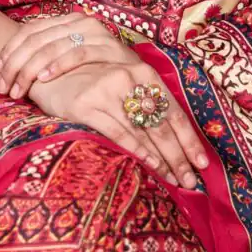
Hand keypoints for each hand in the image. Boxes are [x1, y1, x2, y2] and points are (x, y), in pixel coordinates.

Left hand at [0, 13, 138, 97]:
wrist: (137, 78)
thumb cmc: (95, 72)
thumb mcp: (66, 61)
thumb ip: (43, 57)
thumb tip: (7, 68)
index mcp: (66, 20)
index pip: (29, 30)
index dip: (10, 51)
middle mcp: (80, 21)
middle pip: (37, 39)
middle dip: (16, 65)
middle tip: (5, 88)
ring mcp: (96, 32)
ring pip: (53, 46)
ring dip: (31, 70)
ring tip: (19, 90)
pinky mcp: (110, 47)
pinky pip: (78, 54)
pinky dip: (59, 65)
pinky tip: (45, 79)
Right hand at [28, 60, 208, 189]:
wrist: (48, 71)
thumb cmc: (89, 81)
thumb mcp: (121, 83)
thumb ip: (143, 101)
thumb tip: (172, 135)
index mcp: (142, 72)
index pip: (174, 111)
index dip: (189, 138)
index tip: (203, 162)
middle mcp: (128, 79)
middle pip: (162, 124)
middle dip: (180, 156)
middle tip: (192, 180)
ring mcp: (107, 91)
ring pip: (144, 132)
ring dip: (162, 159)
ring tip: (175, 180)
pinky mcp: (86, 105)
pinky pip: (118, 132)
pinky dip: (137, 150)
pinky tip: (150, 165)